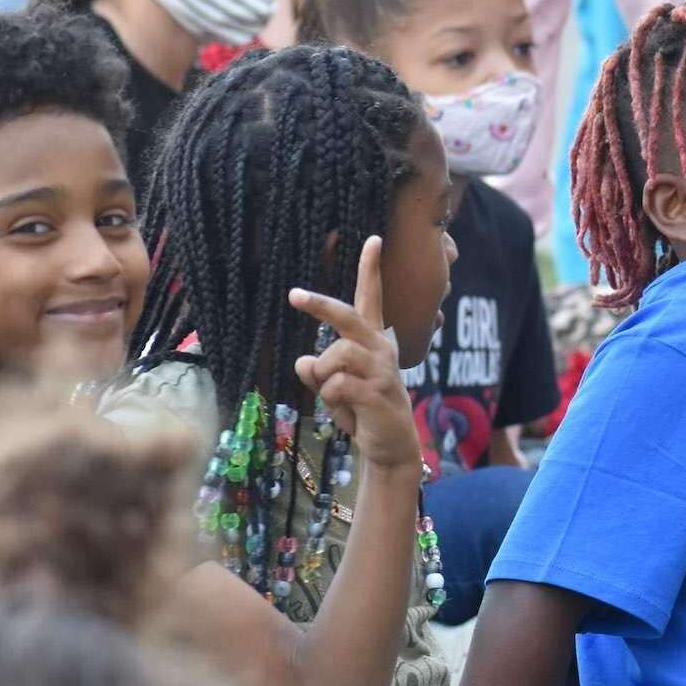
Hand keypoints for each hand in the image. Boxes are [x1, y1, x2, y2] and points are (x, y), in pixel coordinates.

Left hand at [290, 236, 422, 470]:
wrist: (391, 446)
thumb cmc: (362, 410)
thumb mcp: (334, 388)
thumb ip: (317, 371)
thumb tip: (302, 361)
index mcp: (373, 341)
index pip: (371, 299)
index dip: (371, 269)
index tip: (372, 238)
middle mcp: (381, 348)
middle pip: (347, 316)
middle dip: (319, 304)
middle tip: (294, 295)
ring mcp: (381, 369)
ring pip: (333, 355)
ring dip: (323, 376)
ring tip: (336, 396)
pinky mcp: (377, 392)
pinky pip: (335, 384)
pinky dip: (330, 399)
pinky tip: (347, 411)